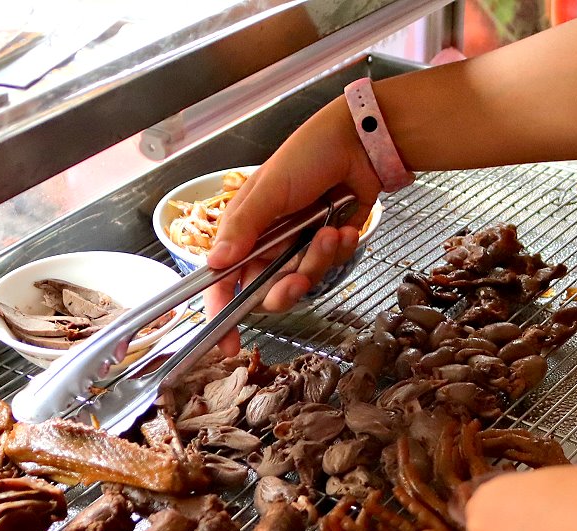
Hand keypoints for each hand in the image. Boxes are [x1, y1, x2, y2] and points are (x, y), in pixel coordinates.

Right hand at [204, 97, 381, 353]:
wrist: (361, 141)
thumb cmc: (309, 154)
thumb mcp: (269, 189)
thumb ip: (243, 228)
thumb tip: (216, 263)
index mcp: (244, 230)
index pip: (224, 279)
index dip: (222, 312)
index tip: (228, 343)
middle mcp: (268, 244)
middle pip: (266, 291)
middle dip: (285, 289)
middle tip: (298, 279)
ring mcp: (298, 247)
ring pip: (301, 282)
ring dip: (318, 262)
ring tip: (332, 232)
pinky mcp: (328, 246)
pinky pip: (330, 267)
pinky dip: (340, 249)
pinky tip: (346, 226)